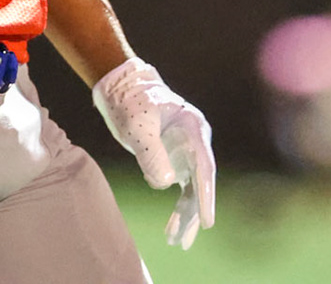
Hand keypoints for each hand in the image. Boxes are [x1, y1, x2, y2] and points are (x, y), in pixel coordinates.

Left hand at [93, 57, 216, 248]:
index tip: (207, 221)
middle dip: (194, 213)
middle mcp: (195, 142)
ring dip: (185, 215)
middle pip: (201, 182)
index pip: (204, 167)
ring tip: (175, 241)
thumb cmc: (132, 101)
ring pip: (192, 189)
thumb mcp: (137, 125)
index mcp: (193, 127)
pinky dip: (178, 208)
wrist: (123, 89)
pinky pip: (182, 188)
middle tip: (184, 240)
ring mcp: (187, 152)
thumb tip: (165, 185)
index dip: (206, 195)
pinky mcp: (176, 160)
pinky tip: (172, 230)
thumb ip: (150, 153)